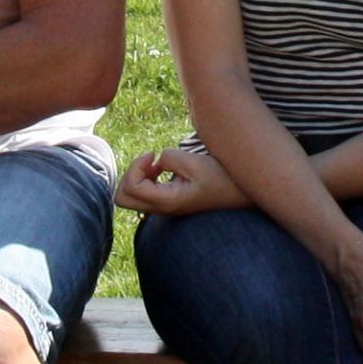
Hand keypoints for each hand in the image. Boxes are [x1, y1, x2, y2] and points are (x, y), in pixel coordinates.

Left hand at [119, 142, 243, 216]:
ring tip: (156, 164)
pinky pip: (143, 194)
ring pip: (130, 196)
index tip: (153, 155)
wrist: (240, 193)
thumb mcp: (194, 162)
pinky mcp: (168, 201)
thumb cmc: (220, 177)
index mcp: (167, 201)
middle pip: (122, 198)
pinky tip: (161, 169)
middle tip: (150, 162)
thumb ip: (169, 158)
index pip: (130, 187)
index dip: (136, 166)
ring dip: (137, 176)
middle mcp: (162, 208)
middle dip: (130, 174)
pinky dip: (145, 179)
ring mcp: (164, 207)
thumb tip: (157, 162)